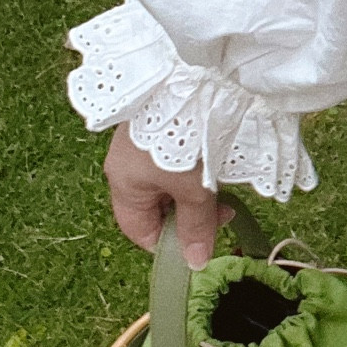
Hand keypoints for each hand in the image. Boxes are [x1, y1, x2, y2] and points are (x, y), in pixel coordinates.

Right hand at [104, 123, 233, 268]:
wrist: (190, 81)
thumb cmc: (185, 141)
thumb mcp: (195, 190)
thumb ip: (196, 227)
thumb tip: (195, 265)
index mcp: (124, 184)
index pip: (139, 230)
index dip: (168, 243)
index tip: (200, 241)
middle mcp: (125, 165)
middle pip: (154, 206)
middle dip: (187, 215)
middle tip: (222, 211)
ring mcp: (139, 143)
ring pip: (166, 183)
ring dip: (193, 191)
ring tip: (222, 188)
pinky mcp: (156, 125)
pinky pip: (171, 160)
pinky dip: (191, 169)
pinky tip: (212, 165)